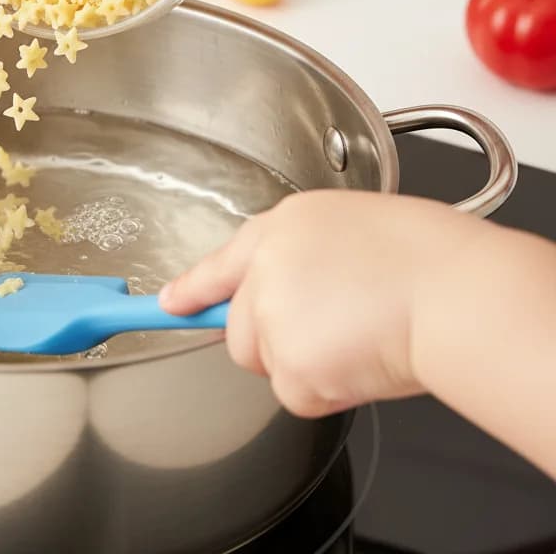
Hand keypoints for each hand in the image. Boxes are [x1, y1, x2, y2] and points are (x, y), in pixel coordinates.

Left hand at [159, 191, 485, 417]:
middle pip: (240, 329)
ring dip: (305, 364)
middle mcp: (264, 268)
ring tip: (358, 337)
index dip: (193, 287)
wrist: (450, 293)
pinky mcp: (286, 362)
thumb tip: (295, 287)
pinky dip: (327, 391)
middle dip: (273, 341)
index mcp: (283, 227)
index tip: (170, 303)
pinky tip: (360, 361)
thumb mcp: (354, 226)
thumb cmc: (425, 257)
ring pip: (269, 362)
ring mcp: (270, 316)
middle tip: (332, 333)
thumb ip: (307, 254)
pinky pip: (296, 394)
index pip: (222, 261)